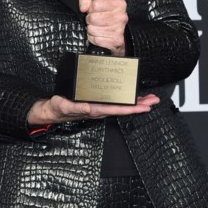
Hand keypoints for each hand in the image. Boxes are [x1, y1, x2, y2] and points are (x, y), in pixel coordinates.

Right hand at [27, 93, 160, 124]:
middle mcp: (100, 109)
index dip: (132, 108)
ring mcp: (100, 107)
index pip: (117, 109)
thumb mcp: (63, 105)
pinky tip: (132, 96)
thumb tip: (88, 108)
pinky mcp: (97, 103)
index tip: (144, 106)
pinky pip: (115, 102)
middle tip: (154, 100)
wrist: (53, 110)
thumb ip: (75, 107)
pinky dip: (126, 99)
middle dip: (140, 105)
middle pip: (124, 108)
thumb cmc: (58, 108)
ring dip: (136, 102)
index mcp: (95, 110)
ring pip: (122, 105)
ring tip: (149, 99)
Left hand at [79, 0, 127, 55]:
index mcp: (119, 4)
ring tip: (96, 27)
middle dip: (89, 19)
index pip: (95, 5)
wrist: (115, 30)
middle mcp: (121, 16)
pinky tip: (98, 34)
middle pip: (93, 18)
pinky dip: (93, 38)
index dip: (90, 8)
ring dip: (91, 29)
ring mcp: (120, 30)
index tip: (92, 10)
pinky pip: (96, 40)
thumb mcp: (94, 0)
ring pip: (93, 29)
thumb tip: (83, 8)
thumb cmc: (104, 14)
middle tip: (93, 20)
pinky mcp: (116, 41)